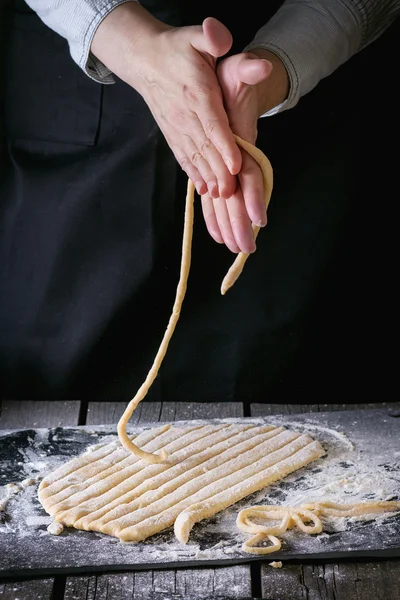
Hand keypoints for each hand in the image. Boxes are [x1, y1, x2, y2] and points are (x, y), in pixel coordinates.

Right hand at [91, 4, 241, 199]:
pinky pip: (184, 157)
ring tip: (220, 196)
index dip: (225, 146)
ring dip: (208, 178)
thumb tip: (220, 37)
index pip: (213, 124)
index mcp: (197, 93)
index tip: (235, 165)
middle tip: (232, 192)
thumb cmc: (176, 48)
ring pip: (195, 157)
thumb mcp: (195, 36)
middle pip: (206, 148)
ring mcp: (177, 128)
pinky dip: (193, 174)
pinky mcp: (173, 135)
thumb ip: (211, 37)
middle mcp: (186, 115)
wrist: (145, 59)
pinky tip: (202, 188)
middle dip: (219, 172)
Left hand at [201, 49, 288, 252]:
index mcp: (242, 142)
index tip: (257, 217)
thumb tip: (260, 66)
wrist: (233, 86)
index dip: (254, 194)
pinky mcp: (219, 171)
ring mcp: (229, 167)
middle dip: (243, 222)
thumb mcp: (239, 69)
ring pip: (230, 202)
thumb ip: (250, 69)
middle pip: (242, 196)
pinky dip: (216, 217)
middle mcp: (238, 159)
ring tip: (234, 250)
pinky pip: (217, 198)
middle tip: (245, 249)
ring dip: (232, 225)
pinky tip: (218, 235)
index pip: (252, 172)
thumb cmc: (234, 79)